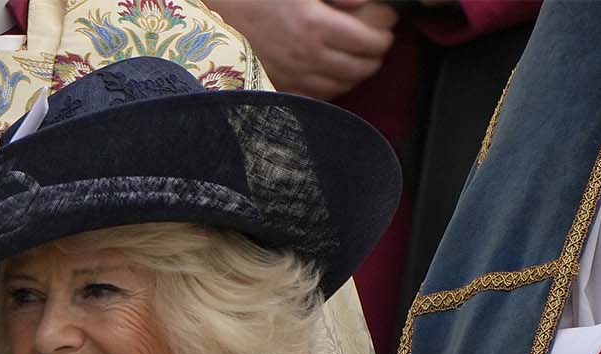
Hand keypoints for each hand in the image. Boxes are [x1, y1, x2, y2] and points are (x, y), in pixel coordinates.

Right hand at [209, 0, 398, 99]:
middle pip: (362, 67)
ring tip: (356, 56)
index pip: (371, 40)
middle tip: (375, 38)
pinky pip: (317, 96)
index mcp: (315, 25)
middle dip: (376, 53)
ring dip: (356, 71)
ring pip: (343, 85)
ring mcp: (293, 76)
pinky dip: (332, 86)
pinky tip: (330, 72)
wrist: (215, 13)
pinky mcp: (279, 86)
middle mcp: (307, 57)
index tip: (385, 20)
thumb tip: (367, 1)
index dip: (385, 29)